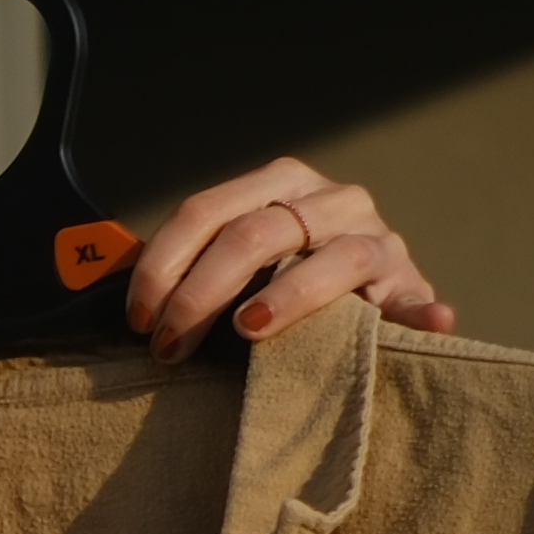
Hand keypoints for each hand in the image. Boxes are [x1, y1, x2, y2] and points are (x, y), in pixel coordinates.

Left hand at [125, 158, 451, 361]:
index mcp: (278, 184)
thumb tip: (107, 286)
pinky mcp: (409, 282)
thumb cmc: (273, 284)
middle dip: (200, 296)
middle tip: (169, 349)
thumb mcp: (232, 263)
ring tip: (249, 329)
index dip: (162, 266)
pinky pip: (414, 297)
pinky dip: (421, 312)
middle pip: (253, 234)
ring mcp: (375, 238)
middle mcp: (330, 200)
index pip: (204, 211)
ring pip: (329, 259)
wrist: (360, 299)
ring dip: (286, 298)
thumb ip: (188, 266)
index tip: (138, 321)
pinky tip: (426, 323)